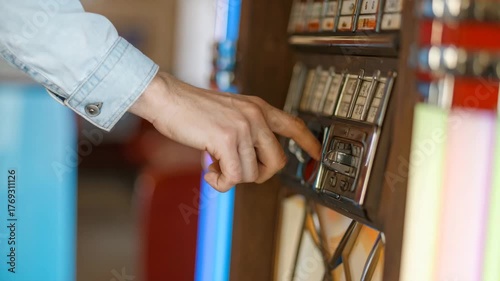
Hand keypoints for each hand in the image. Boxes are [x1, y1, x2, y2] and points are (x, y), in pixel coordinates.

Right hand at [129, 72, 320, 191]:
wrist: (168, 99)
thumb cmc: (193, 109)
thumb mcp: (230, 112)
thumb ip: (249, 129)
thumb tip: (256, 161)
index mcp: (259, 108)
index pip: (294, 125)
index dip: (309, 142)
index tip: (317, 154)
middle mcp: (256, 116)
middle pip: (277, 162)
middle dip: (260, 175)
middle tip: (239, 171)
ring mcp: (243, 127)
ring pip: (253, 174)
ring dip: (233, 177)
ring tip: (216, 165)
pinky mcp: (227, 140)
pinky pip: (234, 178)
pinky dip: (221, 182)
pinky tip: (209, 171)